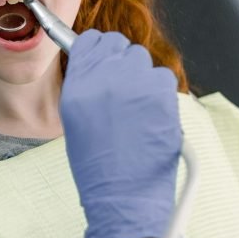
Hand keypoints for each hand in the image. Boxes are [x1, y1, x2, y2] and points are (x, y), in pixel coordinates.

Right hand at [59, 30, 180, 237]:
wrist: (124, 196)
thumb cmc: (97, 166)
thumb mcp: (74, 119)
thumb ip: (84, 83)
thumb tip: (97, 61)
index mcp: (80, 85)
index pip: (91, 41)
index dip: (96, 49)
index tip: (99, 57)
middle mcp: (108, 78)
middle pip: (118, 44)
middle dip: (118, 60)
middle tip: (119, 87)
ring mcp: (138, 85)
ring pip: (142, 59)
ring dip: (139, 76)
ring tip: (134, 107)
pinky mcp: (164, 96)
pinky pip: (162, 77)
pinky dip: (157, 91)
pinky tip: (149, 114)